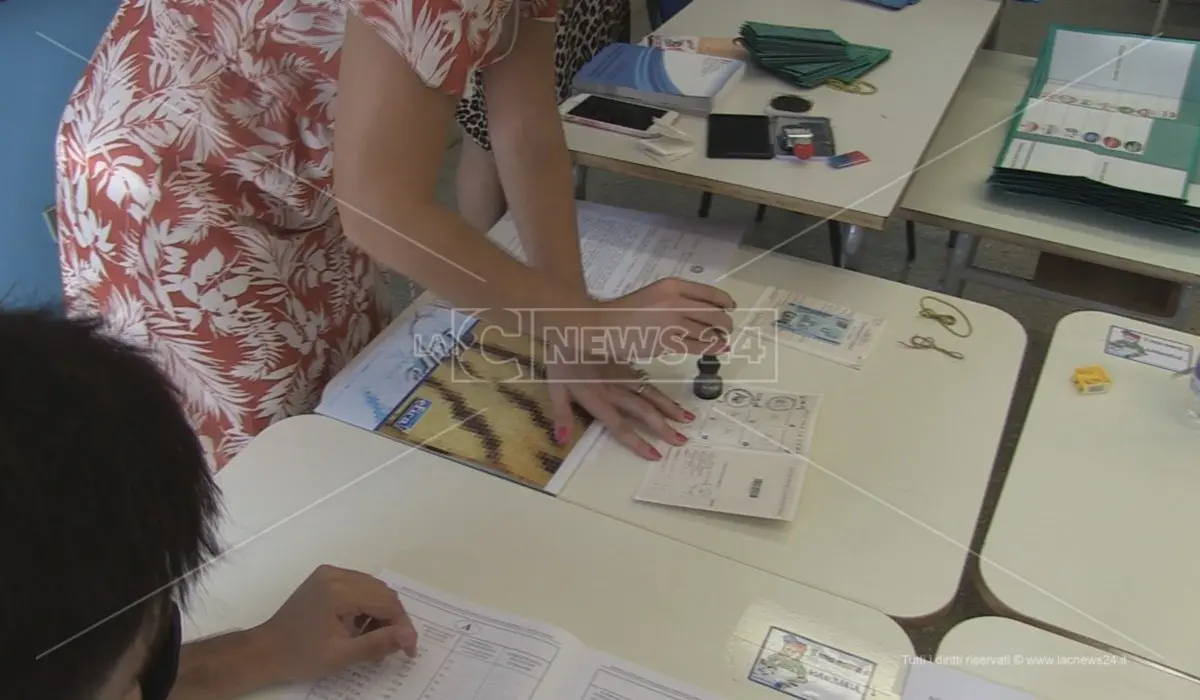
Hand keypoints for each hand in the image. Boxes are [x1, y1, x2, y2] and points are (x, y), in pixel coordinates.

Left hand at [255, 566, 418, 682]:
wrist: (266, 651)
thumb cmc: (301, 656)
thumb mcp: (341, 656)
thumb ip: (378, 644)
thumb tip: (409, 636)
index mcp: (339, 591)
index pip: (386, 603)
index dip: (402, 627)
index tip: (409, 650)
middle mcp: (336, 574)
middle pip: (382, 593)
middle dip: (394, 620)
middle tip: (395, 647)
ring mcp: (329, 573)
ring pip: (373, 588)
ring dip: (381, 612)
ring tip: (375, 638)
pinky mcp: (325, 577)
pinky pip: (359, 586)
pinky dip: (367, 605)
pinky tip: (360, 626)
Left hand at [547, 359, 692, 459]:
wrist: (571, 325)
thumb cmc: (560, 358)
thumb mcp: (554, 388)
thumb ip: (561, 415)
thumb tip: (561, 441)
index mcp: (597, 398)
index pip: (620, 425)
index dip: (638, 441)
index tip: (656, 455)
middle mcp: (615, 389)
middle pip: (643, 411)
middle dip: (663, 427)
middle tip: (681, 441)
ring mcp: (624, 375)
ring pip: (651, 394)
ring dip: (670, 408)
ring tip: (688, 420)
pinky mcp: (627, 364)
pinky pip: (648, 380)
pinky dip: (662, 392)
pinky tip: (673, 400)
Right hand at [594, 278, 734, 360]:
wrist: (603, 325)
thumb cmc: (627, 311)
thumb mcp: (654, 295)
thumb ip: (678, 299)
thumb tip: (705, 312)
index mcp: (672, 285)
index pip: (708, 292)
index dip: (724, 300)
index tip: (731, 306)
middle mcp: (675, 301)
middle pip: (713, 312)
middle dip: (725, 322)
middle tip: (727, 327)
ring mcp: (672, 323)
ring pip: (707, 331)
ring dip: (719, 337)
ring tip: (722, 340)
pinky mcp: (667, 343)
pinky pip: (697, 347)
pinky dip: (710, 348)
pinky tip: (716, 349)